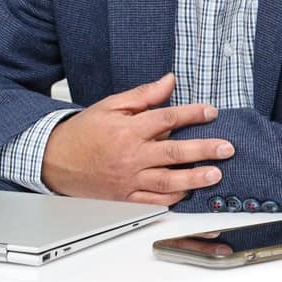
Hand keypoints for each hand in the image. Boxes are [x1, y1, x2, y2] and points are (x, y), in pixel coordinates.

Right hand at [41, 73, 233, 205]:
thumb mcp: (111, 106)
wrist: (54, 160)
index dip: (192, 114)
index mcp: (128, 130)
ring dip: (195, 178)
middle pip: (173, 152)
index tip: (210, 112)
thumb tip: (170, 81)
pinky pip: (153, 200)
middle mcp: (130, 156)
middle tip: (226, 148)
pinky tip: (189, 191)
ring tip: (216, 174)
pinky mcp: (125, 196)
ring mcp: (128, 178)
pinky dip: (173, 197)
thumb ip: (143, 95)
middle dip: (204, 150)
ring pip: (167, 180)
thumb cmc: (83, 133)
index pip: (166, 119)